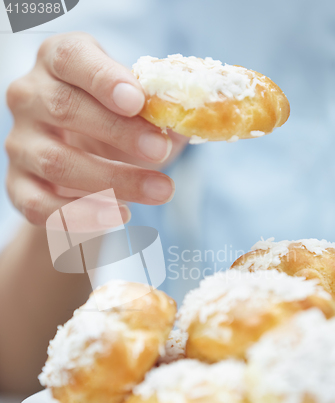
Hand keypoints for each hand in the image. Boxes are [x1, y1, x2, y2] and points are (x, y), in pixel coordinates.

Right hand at [5, 32, 186, 230]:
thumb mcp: (138, 109)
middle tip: (160, 151)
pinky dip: (83, 215)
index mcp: (58, 62)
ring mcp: (20, 143)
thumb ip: (159, 109)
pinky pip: (41, 206)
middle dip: (119, 133)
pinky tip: (121, 214)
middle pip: (65, 108)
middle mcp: (30, 97)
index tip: (138, 101)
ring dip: (113, 180)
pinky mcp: (19, 185)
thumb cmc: (116, 126)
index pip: (71, 58)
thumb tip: (189, 120)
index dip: (104, 78)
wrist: (84, 165)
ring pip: (57, 162)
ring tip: (159, 191)